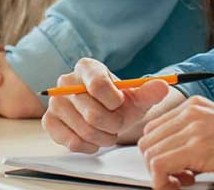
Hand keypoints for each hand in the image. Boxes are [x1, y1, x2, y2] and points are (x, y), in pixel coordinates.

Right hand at [42, 58, 174, 152]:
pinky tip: (94, 140)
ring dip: (103, 137)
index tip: (120, 103)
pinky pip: (71, 141)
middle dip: (113, 124)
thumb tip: (163, 86)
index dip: (115, 101)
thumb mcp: (137, 96)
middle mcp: (66, 81)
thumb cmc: (119, 103)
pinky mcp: (49, 121)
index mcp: (87, 67)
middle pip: (93, 113)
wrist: (104, 114)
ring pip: (84, 130)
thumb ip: (150, 91)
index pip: (99, 85)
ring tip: (108, 131)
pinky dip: (88, 145)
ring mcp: (55, 102)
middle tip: (117, 123)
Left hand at [138, 96, 213, 189]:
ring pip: (150, 154)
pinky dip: (163, 182)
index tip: (174, 168)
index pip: (154, 128)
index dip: (159, 152)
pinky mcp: (200, 148)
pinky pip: (160, 166)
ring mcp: (195, 128)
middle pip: (148, 141)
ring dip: (160, 175)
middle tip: (178, 178)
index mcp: (195, 105)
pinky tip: (183, 185)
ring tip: (183, 182)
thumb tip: (175, 151)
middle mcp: (192, 112)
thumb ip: (196, 132)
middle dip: (156, 164)